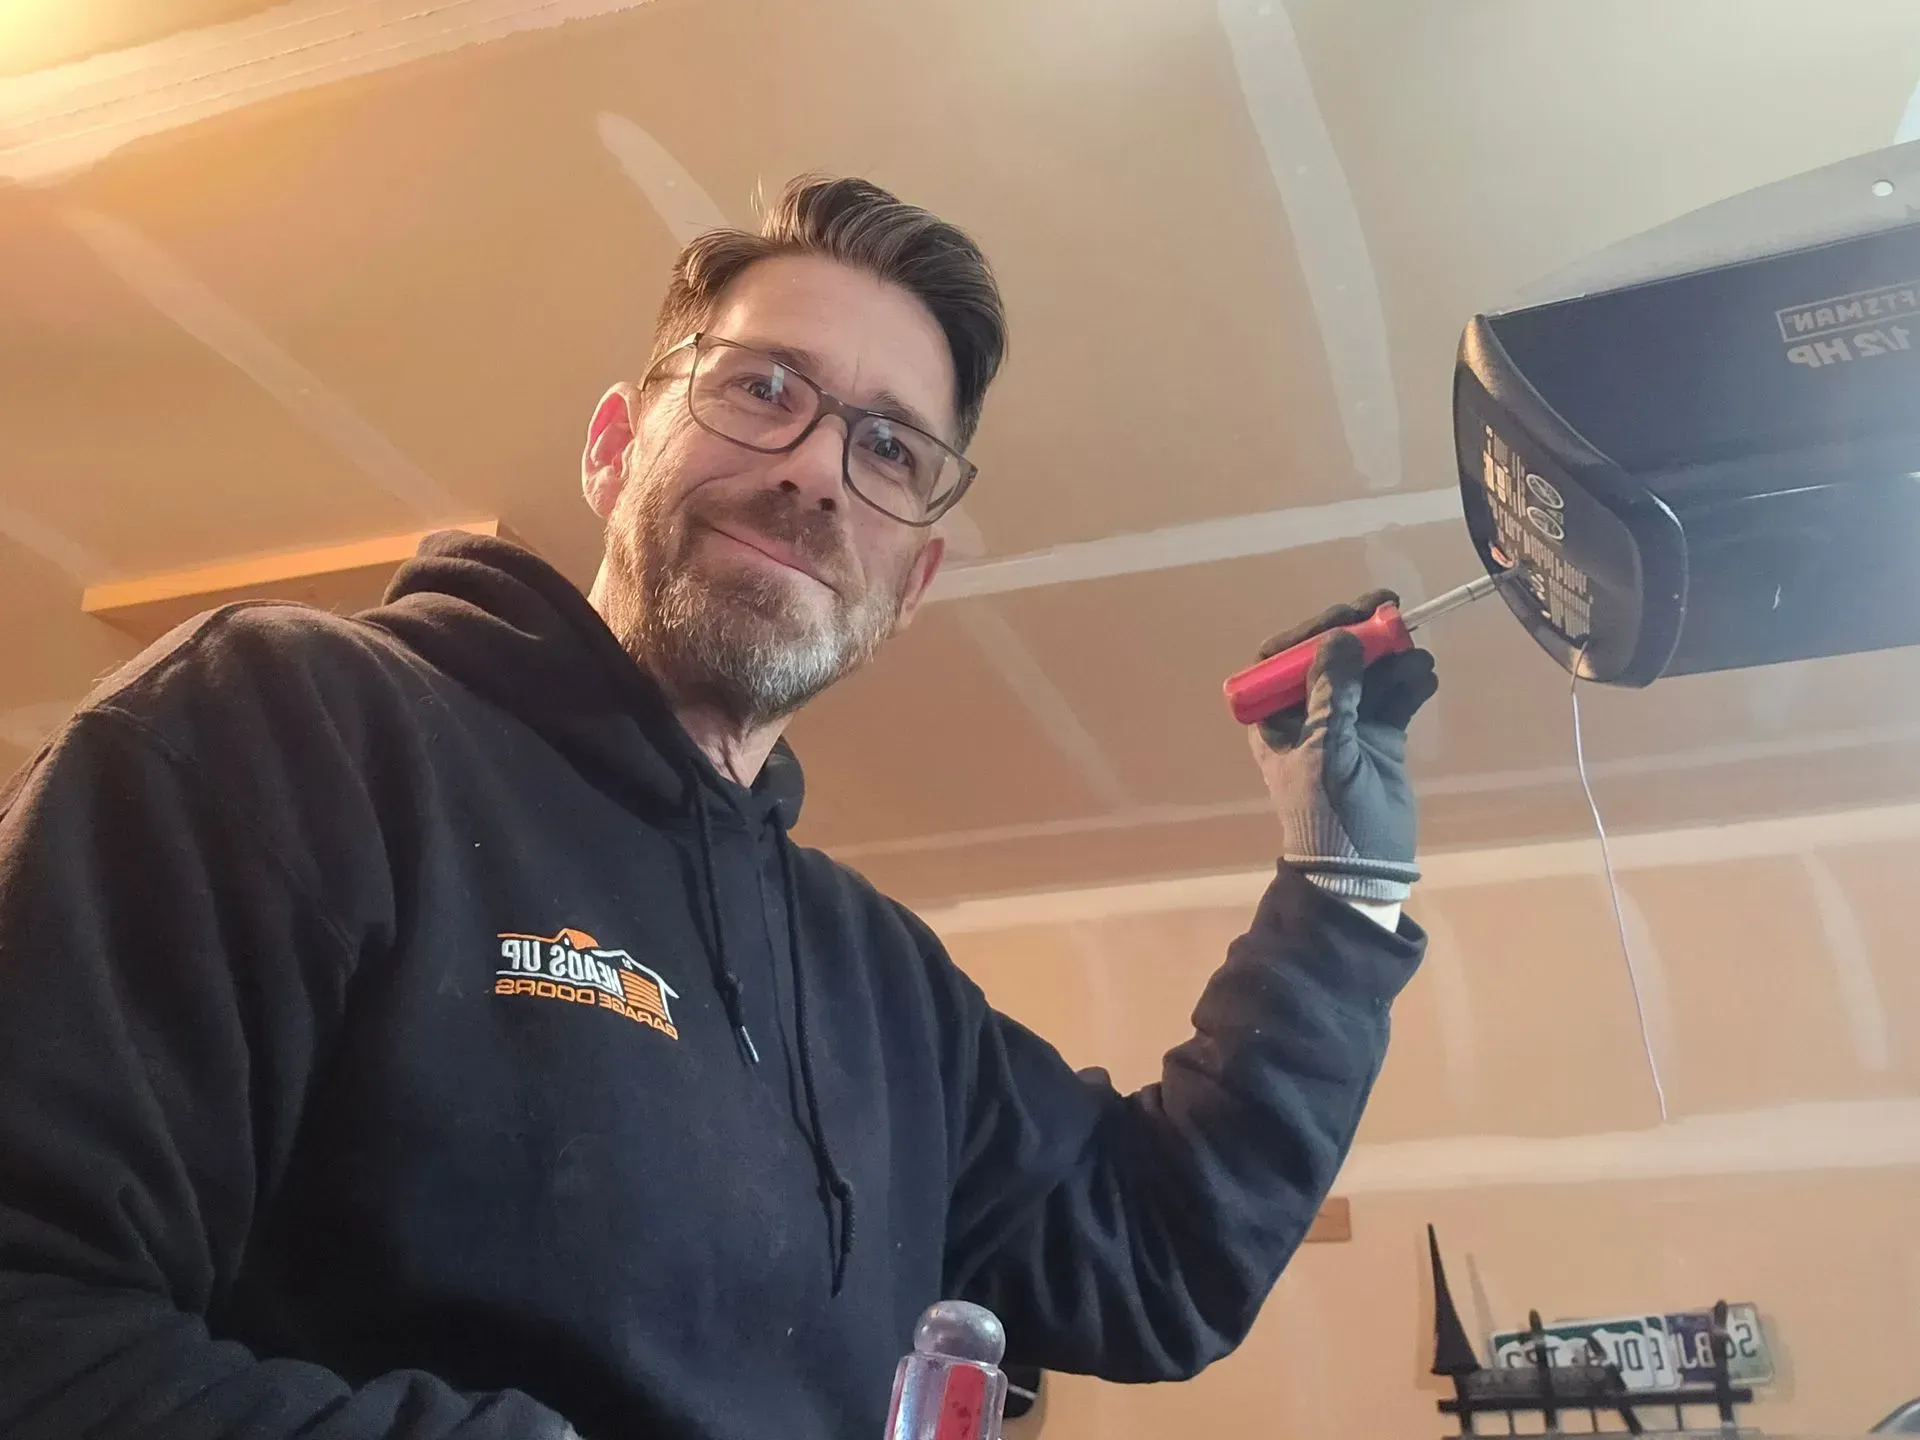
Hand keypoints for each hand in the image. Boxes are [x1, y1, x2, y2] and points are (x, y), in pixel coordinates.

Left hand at [1247, 591, 1437, 904]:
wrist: (1360, 869)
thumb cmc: (1328, 812)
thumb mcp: (1326, 751)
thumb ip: (1334, 694)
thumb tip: (1339, 638)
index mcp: (1274, 717)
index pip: (1284, 657)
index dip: (1314, 631)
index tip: (1348, 615)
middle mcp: (1307, 714)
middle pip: (1332, 658)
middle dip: (1361, 635)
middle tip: (1393, 611)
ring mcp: (1346, 725)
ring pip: (1368, 674)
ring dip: (1392, 658)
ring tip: (1416, 654)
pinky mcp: (1379, 738)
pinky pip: (1393, 699)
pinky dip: (1410, 684)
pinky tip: (1425, 675)